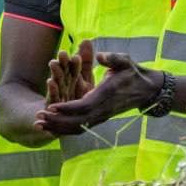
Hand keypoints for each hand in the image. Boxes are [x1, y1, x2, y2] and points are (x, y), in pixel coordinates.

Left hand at [37, 52, 161, 136]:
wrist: (147, 91)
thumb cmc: (134, 73)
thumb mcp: (125, 62)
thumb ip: (112, 59)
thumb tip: (100, 56)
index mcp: (106, 96)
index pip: (84, 106)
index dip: (67, 108)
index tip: (51, 107)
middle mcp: (102, 110)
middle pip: (76, 121)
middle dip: (56, 121)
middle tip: (38, 118)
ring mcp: (101, 117)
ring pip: (77, 127)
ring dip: (57, 127)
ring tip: (39, 125)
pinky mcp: (99, 119)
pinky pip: (80, 128)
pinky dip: (64, 129)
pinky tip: (50, 128)